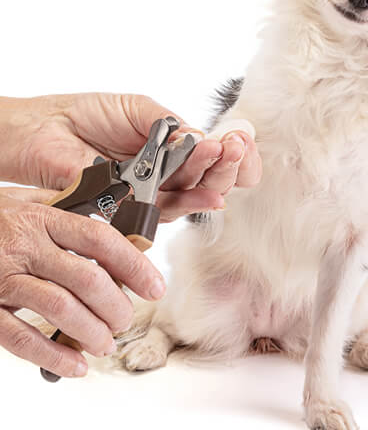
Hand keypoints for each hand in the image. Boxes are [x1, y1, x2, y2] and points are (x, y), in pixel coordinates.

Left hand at [0, 93, 261, 220]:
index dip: (233, 152)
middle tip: (235, 147)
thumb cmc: (87, 114)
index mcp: (172, 147)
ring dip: (214, 179)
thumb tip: (203, 139)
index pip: (213, 154)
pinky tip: (211, 195)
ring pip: (193, 196)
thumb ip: (171, 126)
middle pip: (210, 178)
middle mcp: (166, 174)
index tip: (242, 140)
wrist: (41, 129)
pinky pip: (164, 212)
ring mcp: (150, 193)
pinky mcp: (129, 210)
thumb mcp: (139, 109)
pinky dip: (190, 203)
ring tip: (225, 157)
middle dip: (228, 164)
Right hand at [0, 187, 165, 377]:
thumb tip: (113, 219)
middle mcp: (25, 246)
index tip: (154, 286)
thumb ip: (64, 210)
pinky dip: (51, 354)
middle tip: (126, 320)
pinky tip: (73, 363)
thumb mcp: (26, 202)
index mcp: (43, 218)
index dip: (134, 265)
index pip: (100, 240)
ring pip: (59, 308)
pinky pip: (19, 336)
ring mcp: (2, 278)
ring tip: (105, 342)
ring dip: (91, 331)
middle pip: (86, 278)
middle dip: (115, 306)